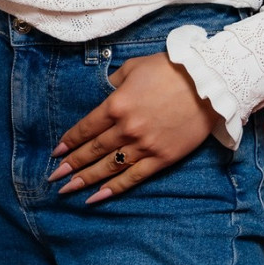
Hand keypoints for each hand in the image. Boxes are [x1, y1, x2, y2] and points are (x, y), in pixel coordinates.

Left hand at [49, 51, 219, 202]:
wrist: (208, 83)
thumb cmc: (169, 70)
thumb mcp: (133, 68)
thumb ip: (114, 83)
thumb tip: (105, 94)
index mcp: (116, 105)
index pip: (85, 128)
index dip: (69, 142)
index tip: (57, 153)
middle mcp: (126, 129)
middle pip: (92, 151)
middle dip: (71, 165)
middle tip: (54, 177)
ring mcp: (144, 146)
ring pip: (108, 167)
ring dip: (86, 180)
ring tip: (69, 190)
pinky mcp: (162, 158)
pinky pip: (133, 177)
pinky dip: (114, 189)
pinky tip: (97, 197)